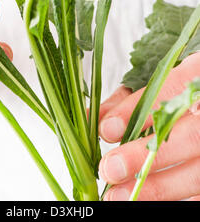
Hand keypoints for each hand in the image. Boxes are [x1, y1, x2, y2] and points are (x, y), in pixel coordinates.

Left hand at [98, 52, 199, 200]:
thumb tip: (97, 119)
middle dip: (146, 155)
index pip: (171, 90)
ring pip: (199, 173)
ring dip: (157, 187)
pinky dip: (174, 198)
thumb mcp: (161, 86)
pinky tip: (146, 201)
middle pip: (190, 136)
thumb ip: (131, 99)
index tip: (107, 129)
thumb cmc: (183, 95)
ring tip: (120, 195)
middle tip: (110, 168)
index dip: (138, 111)